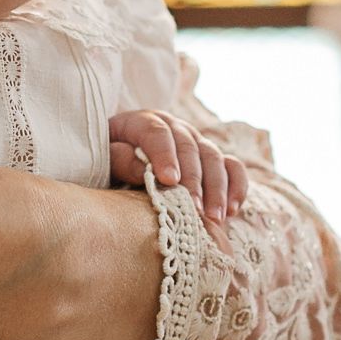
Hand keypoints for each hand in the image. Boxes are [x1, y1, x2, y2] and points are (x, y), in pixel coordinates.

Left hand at [107, 110, 247, 223]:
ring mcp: (196, 141)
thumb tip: (144, 169)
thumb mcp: (104, 158)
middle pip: (190, 147)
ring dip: (217, 189)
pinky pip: (232, 167)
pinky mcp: (212, 159)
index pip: (157, 132)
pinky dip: (236, 186)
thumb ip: (120, 159)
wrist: (117, 162)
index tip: (169, 181)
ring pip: (214, 157)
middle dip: (194, 180)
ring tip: (214, 218)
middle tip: (194, 209)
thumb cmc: (106, 161)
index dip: (164, 155)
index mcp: (144, 121)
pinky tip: (234, 210)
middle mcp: (175, 127)